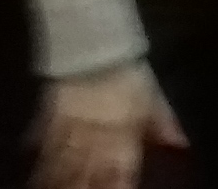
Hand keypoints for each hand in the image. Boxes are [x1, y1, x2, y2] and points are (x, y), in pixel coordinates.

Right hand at [34, 62, 186, 188]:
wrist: (94, 43)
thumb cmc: (128, 72)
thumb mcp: (150, 95)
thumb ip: (163, 122)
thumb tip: (180, 144)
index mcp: (122, 132)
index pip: (119, 168)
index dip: (117, 186)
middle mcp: (95, 134)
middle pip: (88, 171)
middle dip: (84, 188)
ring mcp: (71, 127)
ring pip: (64, 163)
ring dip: (60, 179)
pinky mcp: (51, 116)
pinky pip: (45, 142)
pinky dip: (41, 159)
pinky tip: (37, 172)